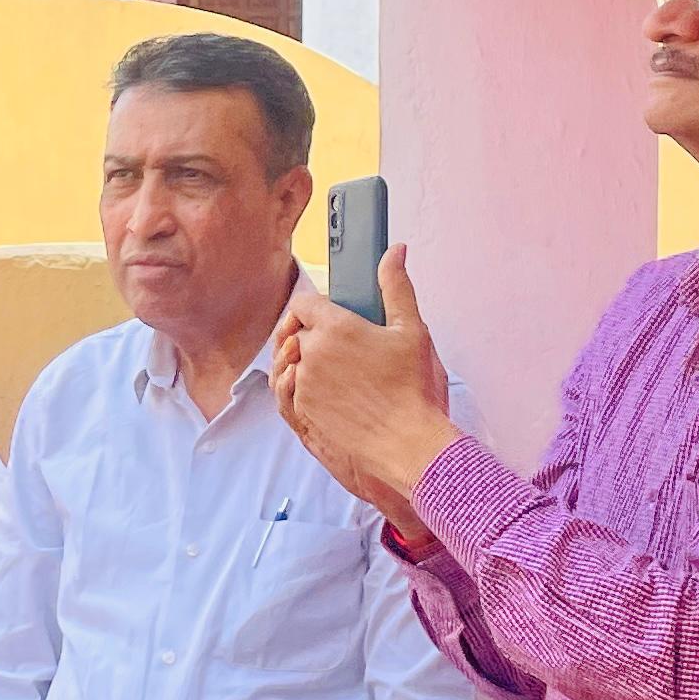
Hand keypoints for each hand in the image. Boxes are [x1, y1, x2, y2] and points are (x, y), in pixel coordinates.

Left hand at [274, 247, 456, 530]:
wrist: (409, 448)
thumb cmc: (414, 393)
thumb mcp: (413, 331)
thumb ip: (397, 287)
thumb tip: (394, 251)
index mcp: (334, 328)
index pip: (303, 303)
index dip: (314, 307)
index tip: (327, 314)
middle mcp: (310, 355)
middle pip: (292, 333)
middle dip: (306, 333)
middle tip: (332, 344)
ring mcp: (302, 388)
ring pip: (286, 365)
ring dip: (299, 363)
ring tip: (326, 369)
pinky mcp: (301, 417)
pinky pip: (284, 395)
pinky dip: (294, 390)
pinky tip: (315, 392)